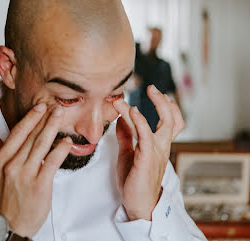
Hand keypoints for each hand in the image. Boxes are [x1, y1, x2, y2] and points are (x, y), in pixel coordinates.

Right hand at [0, 104, 71, 237]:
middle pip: (31, 136)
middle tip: (54, 106)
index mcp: (1, 160)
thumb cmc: (4, 200)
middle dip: (44, 119)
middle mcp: (12, 165)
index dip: (30, 119)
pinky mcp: (40, 185)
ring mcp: (26, 174)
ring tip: (60, 116)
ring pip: (41, 145)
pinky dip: (60, 150)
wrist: (10, 225)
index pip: (17, 133)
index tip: (39, 108)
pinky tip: (66, 141)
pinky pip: (52, 162)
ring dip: (51, 128)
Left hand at [113, 85, 184, 220]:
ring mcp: (156, 152)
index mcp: (158, 146)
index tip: (156, 93)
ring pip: (158, 124)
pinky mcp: (146, 158)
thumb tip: (121, 120)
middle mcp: (161, 147)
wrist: (137, 204)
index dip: (168, 107)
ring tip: (122, 100)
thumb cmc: (134, 181)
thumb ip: (126, 137)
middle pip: (172, 119)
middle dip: (163, 102)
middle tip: (152, 88)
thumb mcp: (128, 154)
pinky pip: (146, 136)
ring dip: (140, 108)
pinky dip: (139, 122)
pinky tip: (132, 112)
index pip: (171, 123)